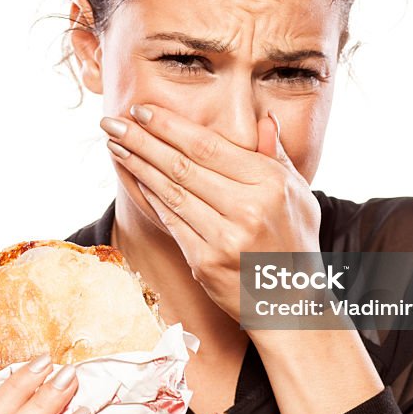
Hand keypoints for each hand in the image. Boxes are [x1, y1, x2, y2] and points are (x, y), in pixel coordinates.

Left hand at [101, 103, 321, 321]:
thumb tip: (263, 119)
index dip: (170, 126)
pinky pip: (171, 221)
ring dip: (138, 165)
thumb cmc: (295, 242)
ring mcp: (224, 238)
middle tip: (113, 121)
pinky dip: (151, 197)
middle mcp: (247, 209)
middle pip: (182, 166)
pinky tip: (134, 178)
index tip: (142, 110)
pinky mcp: (205, 262)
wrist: (293, 304)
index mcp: (269, 183)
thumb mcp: (299, 193)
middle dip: (142, 139)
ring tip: (115, 144)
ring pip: (171, 192)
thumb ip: (276, 155)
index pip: (208, 146)